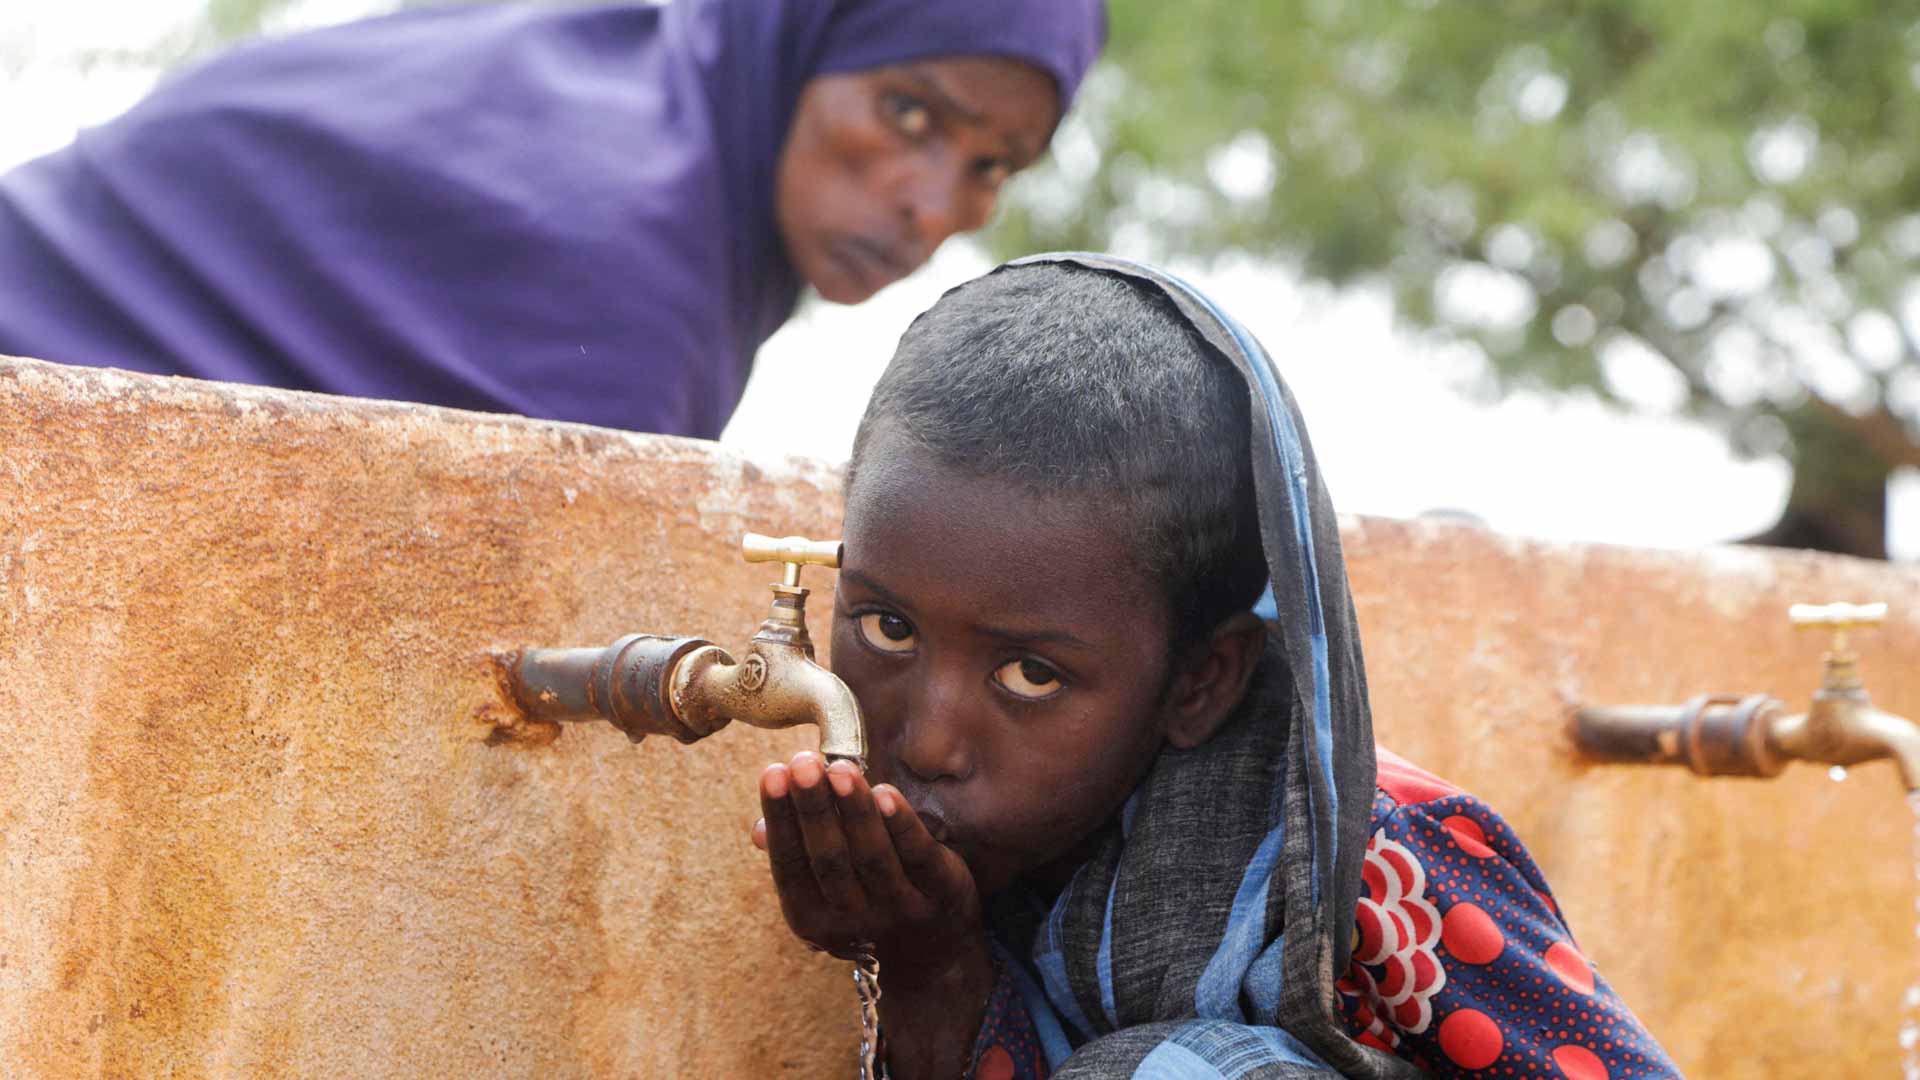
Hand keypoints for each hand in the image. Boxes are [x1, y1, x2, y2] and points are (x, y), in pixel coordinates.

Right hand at [752, 751, 985, 987]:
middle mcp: (854, 921)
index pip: (790, 865)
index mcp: (813, 920)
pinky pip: (919, 857)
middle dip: (814, 808)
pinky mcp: (942, 894)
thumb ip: (795, 857)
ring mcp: (900, 910)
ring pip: (873, 856)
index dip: (781, 818)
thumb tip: (758, 829)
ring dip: (855, 810)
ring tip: (841, 768)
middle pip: (829, 860)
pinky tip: (885, 793)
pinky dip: (901, 825)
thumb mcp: (822, 895)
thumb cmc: (863, 905)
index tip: (773, 772)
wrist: (932, 957)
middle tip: (802, 762)